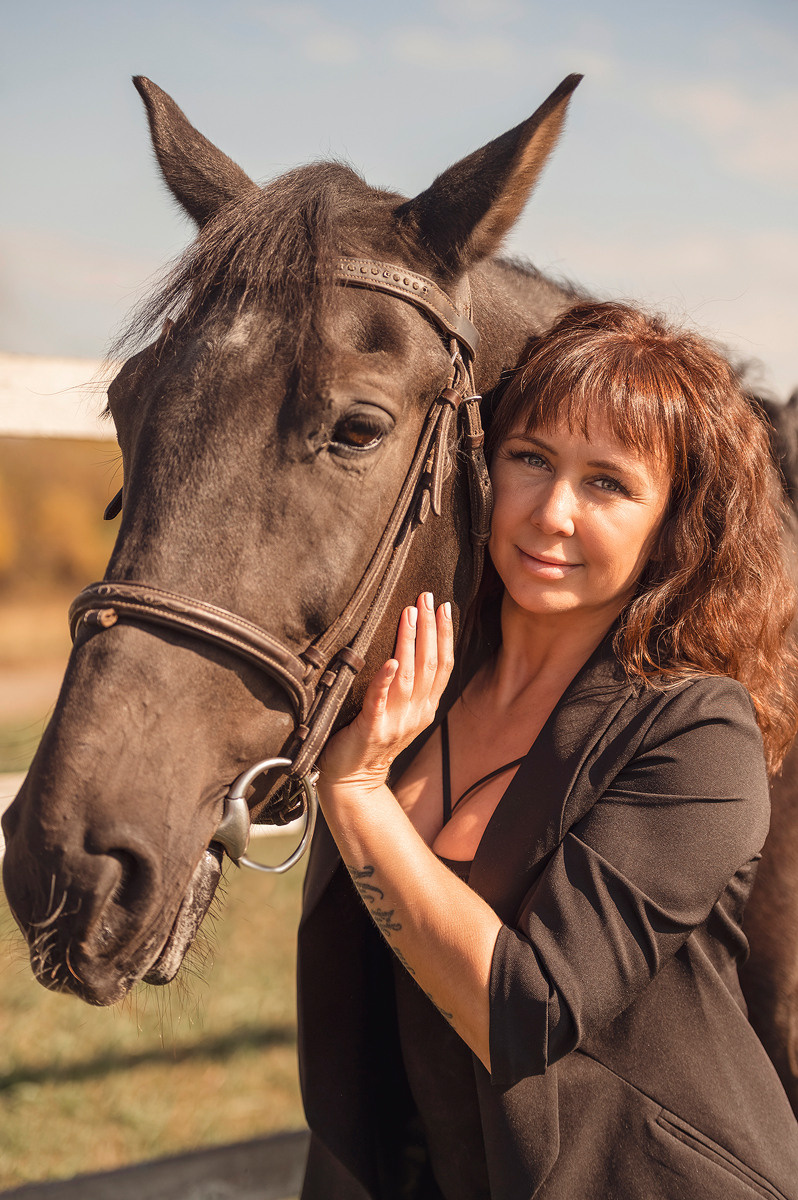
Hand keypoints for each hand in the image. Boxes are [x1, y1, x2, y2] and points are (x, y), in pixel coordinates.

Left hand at [318, 593, 452, 795]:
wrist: (353, 782)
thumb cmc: (371, 741)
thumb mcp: (400, 713)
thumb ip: (408, 687)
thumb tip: (408, 647)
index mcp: (424, 707)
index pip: (442, 665)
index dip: (444, 634)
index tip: (442, 606)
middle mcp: (415, 713)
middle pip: (429, 664)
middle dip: (430, 628)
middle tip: (426, 597)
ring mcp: (395, 722)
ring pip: (408, 676)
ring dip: (410, 642)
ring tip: (410, 614)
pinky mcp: (371, 729)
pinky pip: (379, 701)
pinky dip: (385, 680)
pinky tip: (389, 661)